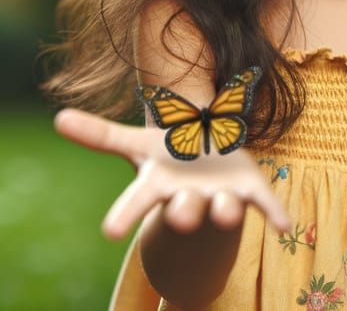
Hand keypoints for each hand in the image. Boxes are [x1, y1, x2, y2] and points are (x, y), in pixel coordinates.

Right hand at [54, 109, 290, 239]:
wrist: (206, 168)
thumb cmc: (169, 156)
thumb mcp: (138, 144)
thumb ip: (101, 135)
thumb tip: (57, 117)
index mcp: (161, 184)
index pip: (138, 201)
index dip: (126, 214)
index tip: (110, 232)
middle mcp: (189, 196)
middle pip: (185, 208)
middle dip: (185, 212)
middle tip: (184, 213)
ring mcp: (220, 196)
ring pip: (223, 208)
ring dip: (225, 210)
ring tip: (227, 210)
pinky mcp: (249, 191)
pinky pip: (263, 204)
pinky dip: (274, 212)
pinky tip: (286, 224)